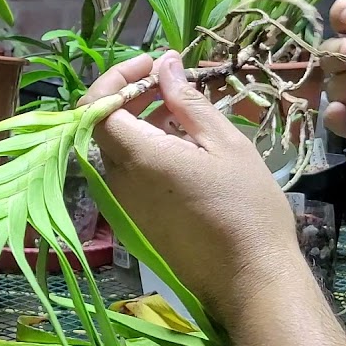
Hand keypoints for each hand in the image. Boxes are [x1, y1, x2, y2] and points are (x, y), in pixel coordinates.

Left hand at [80, 51, 309, 330]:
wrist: (250, 281)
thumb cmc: (245, 208)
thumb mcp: (224, 144)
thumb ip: (187, 102)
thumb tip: (165, 64)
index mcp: (137, 157)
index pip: (95, 107)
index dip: (116, 78)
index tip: (152, 65)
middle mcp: (118, 182)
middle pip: (101, 127)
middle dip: (129, 96)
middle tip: (170, 82)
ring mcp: (122, 206)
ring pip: (114, 152)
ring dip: (138, 124)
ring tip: (182, 113)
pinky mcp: (134, 223)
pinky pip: (126, 177)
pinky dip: (144, 152)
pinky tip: (182, 149)